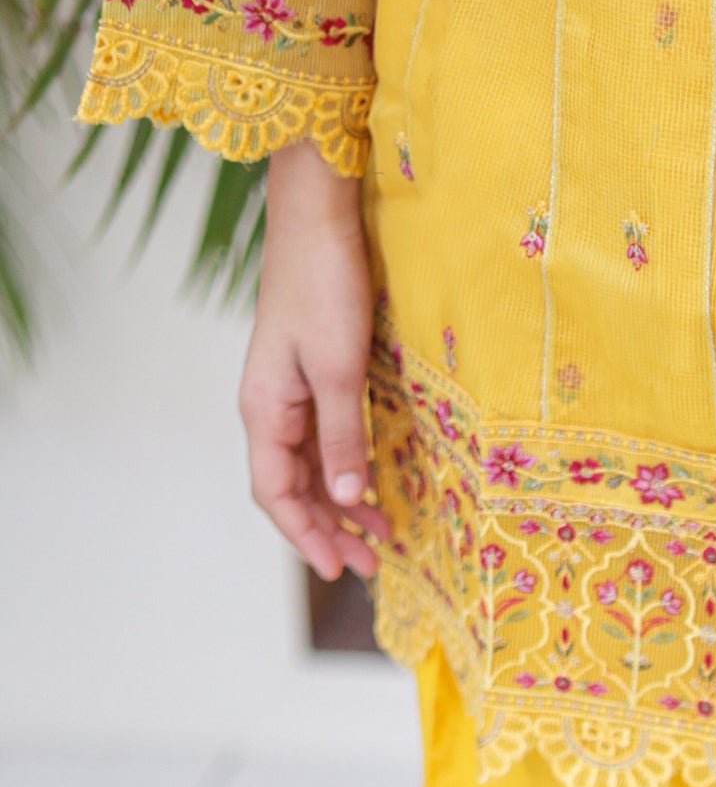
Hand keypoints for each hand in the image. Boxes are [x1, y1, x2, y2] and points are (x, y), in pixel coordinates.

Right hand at [238, 140, 389, 582]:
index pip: (276, 493)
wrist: (317, 217)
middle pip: (292, 488)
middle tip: (371, 566)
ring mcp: (289, 393)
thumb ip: (341, 437)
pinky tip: (372, 486)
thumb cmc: (323, 286)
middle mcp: (270, 407)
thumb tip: (347, 497)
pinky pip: (323, 440)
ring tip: (381, 537)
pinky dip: (346, 469)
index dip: (307, 535)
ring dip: (341, 504)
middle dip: (328, 529)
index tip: (340, 569)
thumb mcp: (337, 370)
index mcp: (264, 410)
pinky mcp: (311, 376)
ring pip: (310, 467)